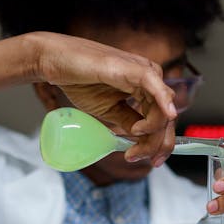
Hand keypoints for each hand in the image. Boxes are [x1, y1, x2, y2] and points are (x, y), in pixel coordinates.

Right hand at [29, 32, 176, 164]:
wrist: (56, 63)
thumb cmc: (80, 81)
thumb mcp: (109, 111)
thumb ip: (129, 123)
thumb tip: (143, 141)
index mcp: (145, 88)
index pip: (162, 119)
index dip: (160, 143)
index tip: (149, 161)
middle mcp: (150, 79)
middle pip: (166, 117)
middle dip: (159, 143)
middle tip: (145, 160)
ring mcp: (143, 72)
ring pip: (163, 108)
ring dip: (154, 133)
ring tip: (134, 147)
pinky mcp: (134, 68)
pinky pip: (156, 87)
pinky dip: (163, 104)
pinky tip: (167, 117)